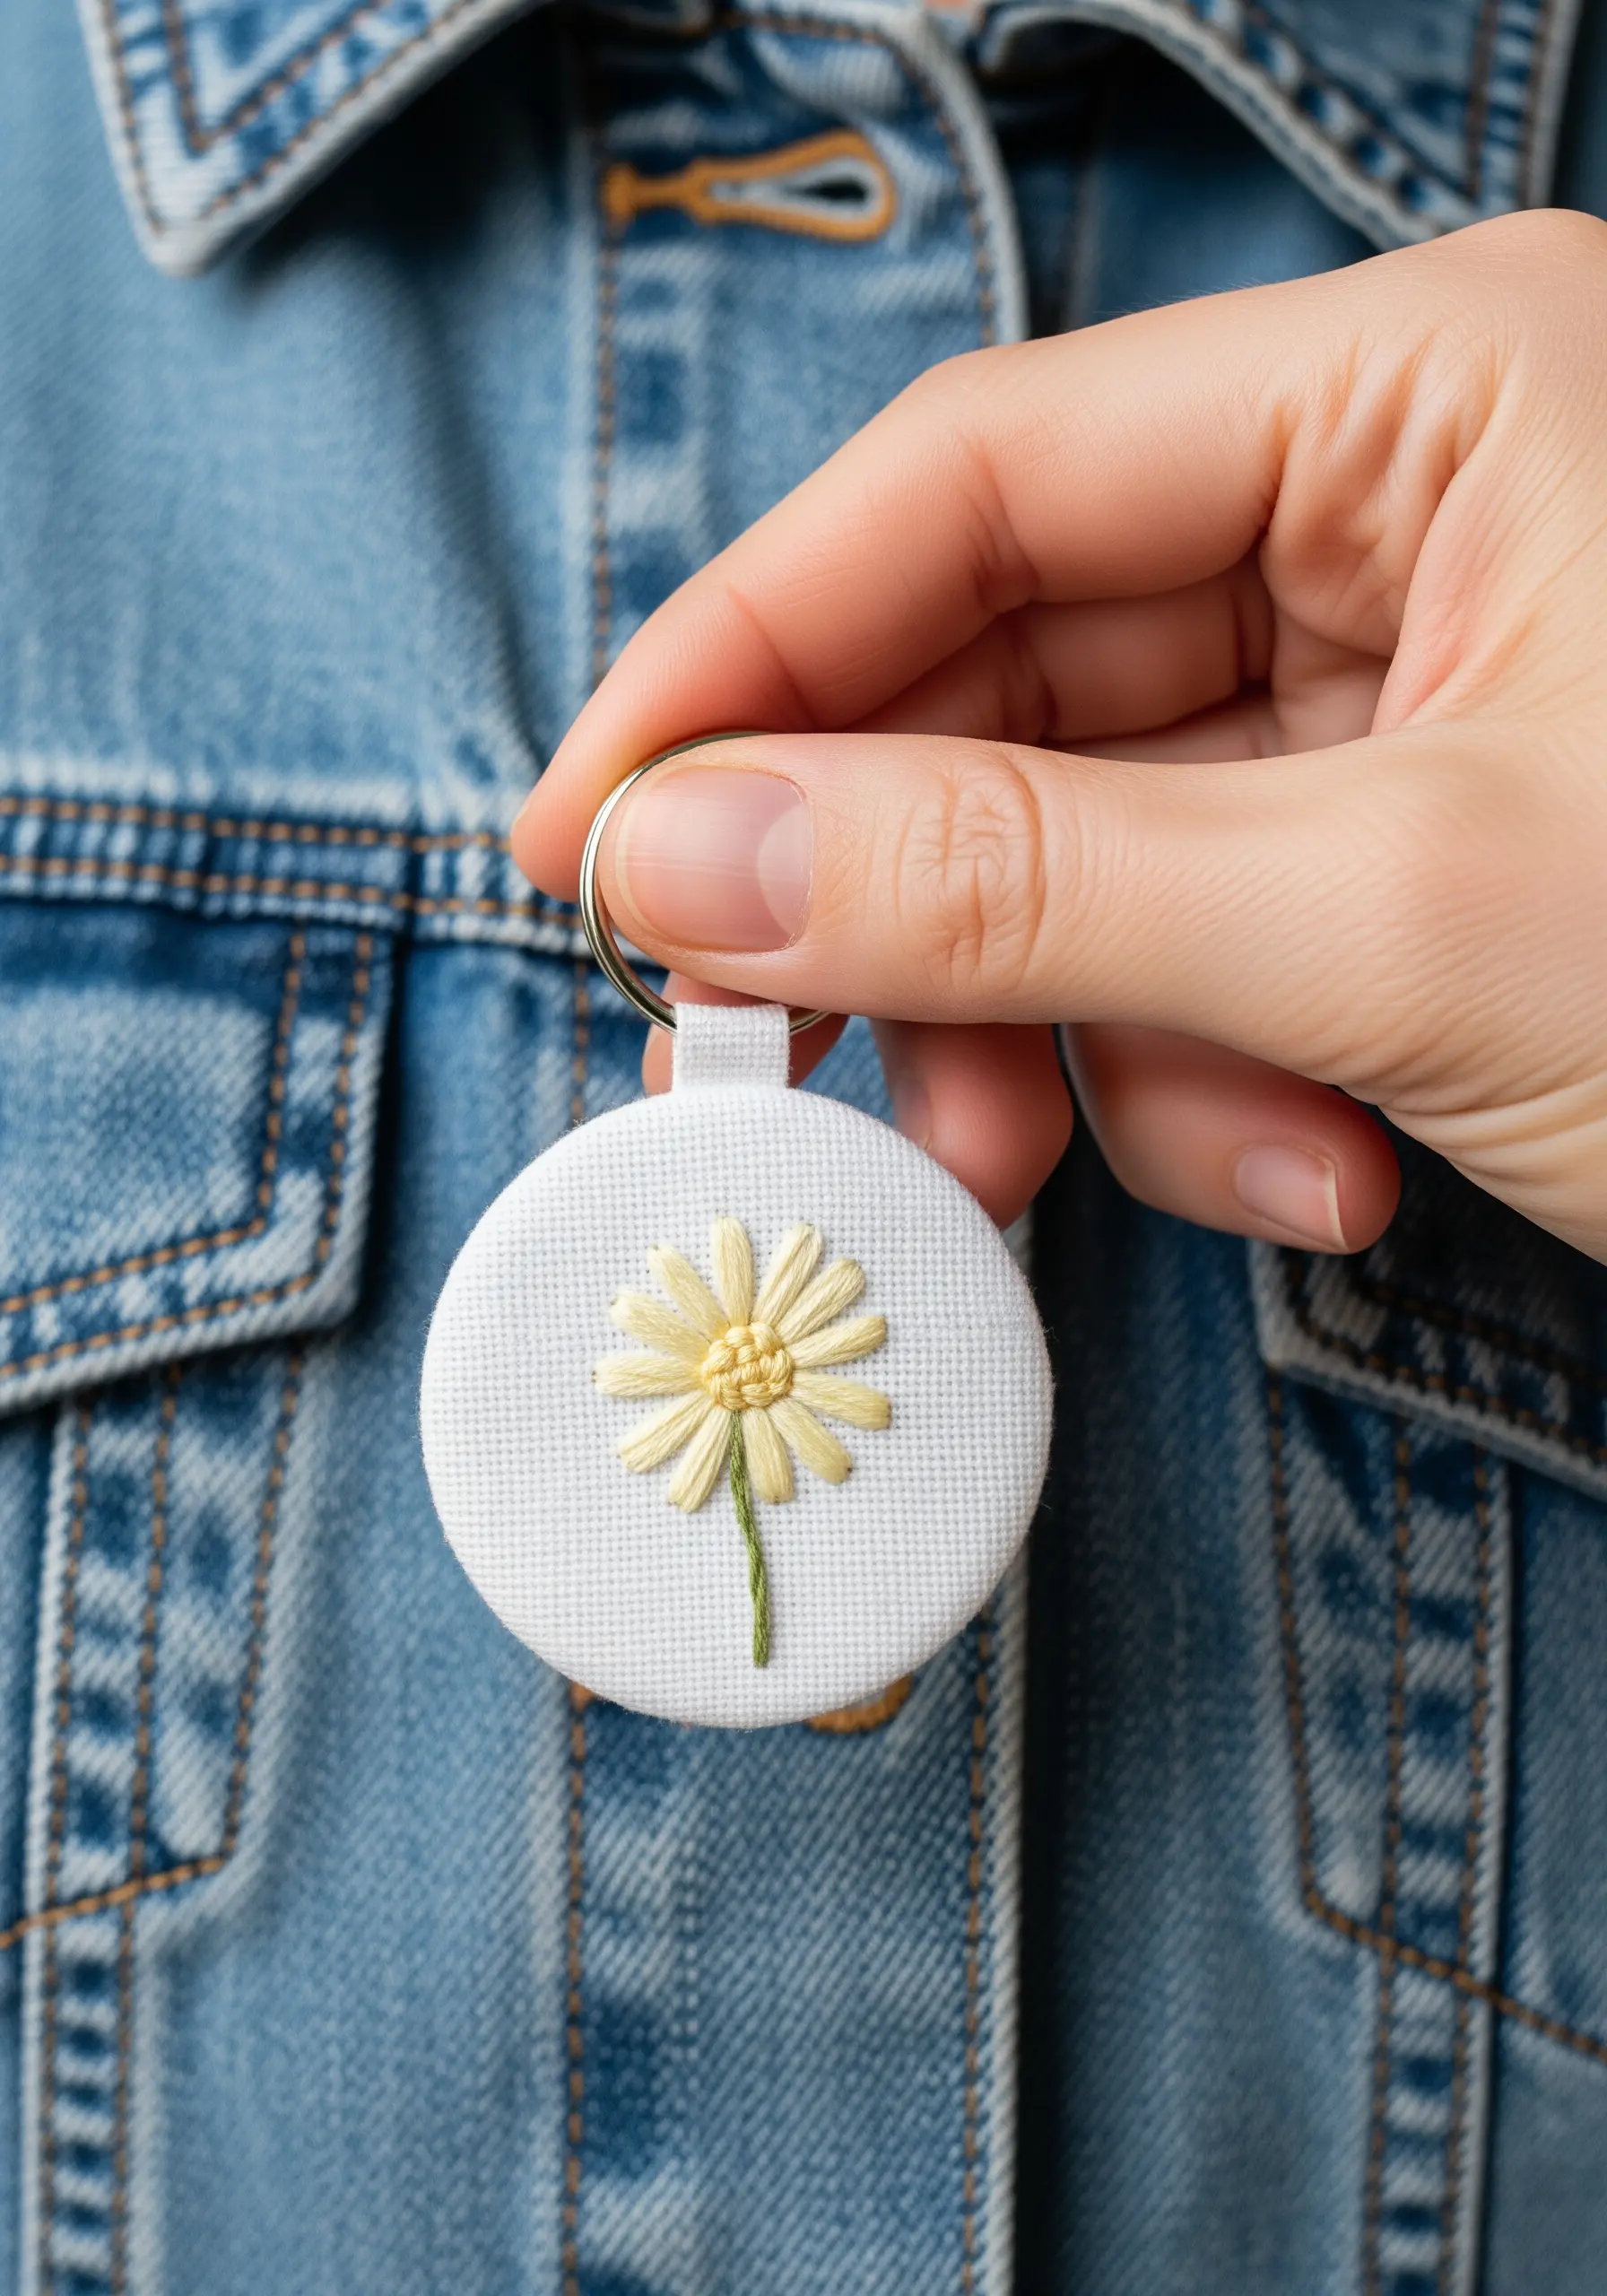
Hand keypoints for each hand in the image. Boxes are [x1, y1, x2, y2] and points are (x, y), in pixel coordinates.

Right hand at [515, 211, 1606, 1258]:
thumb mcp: (1392, 921)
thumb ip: (1013, 877)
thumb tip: (674, 855)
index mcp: (1436, 393)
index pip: (976, 476)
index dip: (747, 662)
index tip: (585, 838)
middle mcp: (1419, 506)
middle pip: (1019, 677)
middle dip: (902, 906)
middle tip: (769, 1072)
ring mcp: (1427, 687)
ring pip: (1104, 843)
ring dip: (1063, 1037)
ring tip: (1066, 1180)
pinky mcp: (1435, 847)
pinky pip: (1217, 941)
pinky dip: (1202, 1083)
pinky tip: (1301, 1176)